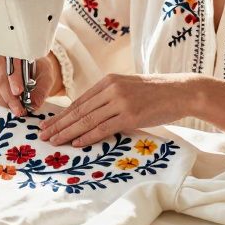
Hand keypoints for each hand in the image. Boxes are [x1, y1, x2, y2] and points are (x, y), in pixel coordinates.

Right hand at [0, 54, 61, 115]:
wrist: (34, 69)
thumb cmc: (40, 71)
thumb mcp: (47, 77)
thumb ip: (42, 90)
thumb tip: (33, 104)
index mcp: (16, 53)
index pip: (11, 64)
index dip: (14, 78)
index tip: (19, 91)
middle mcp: (1, 61)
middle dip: (9, 97)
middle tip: (20, 110)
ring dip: (5, 102)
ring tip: (18, 109)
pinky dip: (2, 103)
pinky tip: (12, 106)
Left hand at [39, 72, 204, 146]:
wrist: (180, 91)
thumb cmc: (155, 93)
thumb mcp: (128, 87)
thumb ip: (109, 96)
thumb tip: (90, 113)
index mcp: (108, 81)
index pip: (79, 101)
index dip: (62, 114)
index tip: (49, 124)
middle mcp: (111, 89)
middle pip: (79, 110)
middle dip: (59, 124)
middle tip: (43, 135)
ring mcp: (120, 102)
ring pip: (87, 120)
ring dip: (68, 133)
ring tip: (54, 142)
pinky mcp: (131, 116)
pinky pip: (104, 128)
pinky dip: (88, 137)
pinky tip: (77, 143)